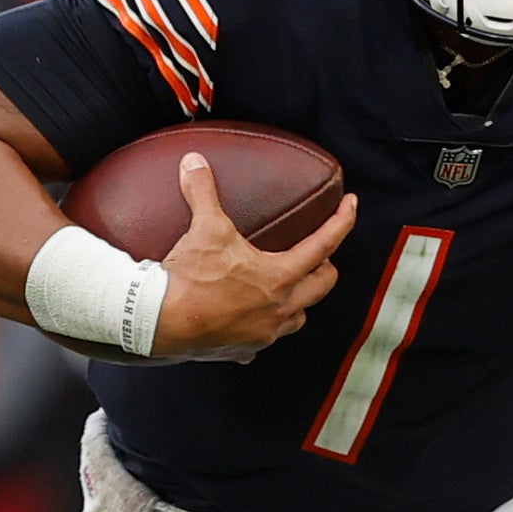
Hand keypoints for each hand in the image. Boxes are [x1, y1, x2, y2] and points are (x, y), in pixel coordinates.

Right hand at [151, 154, 354, 359]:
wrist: (160, 320)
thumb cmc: (189, 277)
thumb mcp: (203, 228)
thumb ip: (203, 192)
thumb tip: (195, 162)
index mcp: (280, 276)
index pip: (324, 245)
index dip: (342, 222)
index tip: (352, 206)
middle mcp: (280, 308)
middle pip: (322, 286)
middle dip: (325, 267)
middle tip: (320, 254)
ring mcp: (263, 333)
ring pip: (298, 317)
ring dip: (299, 301)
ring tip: (289, 287)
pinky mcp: (242, 349)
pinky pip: (262, 340)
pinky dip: (261, 328)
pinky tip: (250, 320)